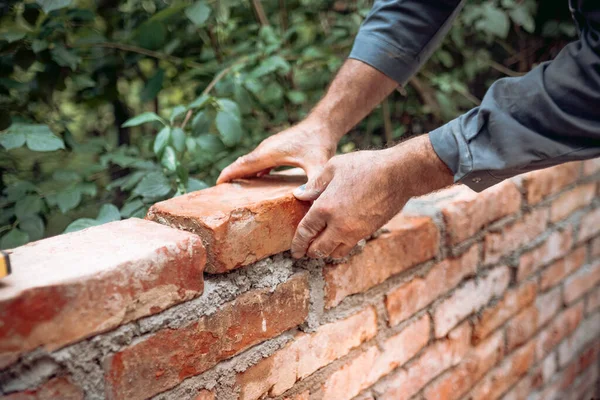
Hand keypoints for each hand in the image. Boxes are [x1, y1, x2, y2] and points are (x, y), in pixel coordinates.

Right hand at [216, 119, 339, 183]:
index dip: (229, 174)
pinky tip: (254, 180)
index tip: (217, 185)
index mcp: (269, 153)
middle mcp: (266, 149)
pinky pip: (259, 161)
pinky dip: (252, 169)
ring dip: (240, 172)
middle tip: (219, 194)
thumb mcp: (318, 164)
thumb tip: (302, 197)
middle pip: (242, 163)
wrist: (324, 124)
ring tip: (232, 188)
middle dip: (230, 176)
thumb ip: (313, 182)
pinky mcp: (277, 148)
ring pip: (250, 161)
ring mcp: (270, 147)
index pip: (244, 165)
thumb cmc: (320, 142)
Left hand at [290, 135, 452, 258]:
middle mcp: (338, 225)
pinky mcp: (368, 232)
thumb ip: (315, 183)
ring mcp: (355, 231)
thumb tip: (299, 195)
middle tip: (304, 252)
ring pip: (335, 252)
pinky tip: (338, 239)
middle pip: (319, 249)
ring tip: (321, 247)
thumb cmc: (366, 166)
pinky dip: (341, 247)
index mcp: (325, 207)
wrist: (398, 174)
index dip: (297, 244)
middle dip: (310, 252)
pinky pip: (350, 247)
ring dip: (326, 252)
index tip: (295, 251)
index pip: (305, 232)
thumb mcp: (334, 167)